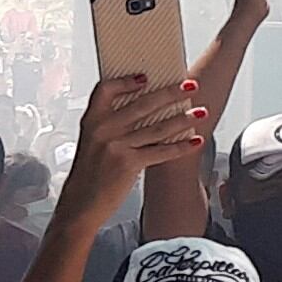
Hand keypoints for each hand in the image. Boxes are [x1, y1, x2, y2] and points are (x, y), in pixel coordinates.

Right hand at [60, 73, 209, 220]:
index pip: (106, 89)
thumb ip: (108, 126)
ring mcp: (116, 146)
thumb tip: (136, 114)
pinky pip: (161, 151)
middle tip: (190, 85)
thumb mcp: (90, 143)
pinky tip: (194, 142)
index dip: (126, 81)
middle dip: (171, 93)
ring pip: (157, 127)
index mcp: (92, 121)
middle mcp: (103, 129)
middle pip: (142, 104)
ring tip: (200, 112)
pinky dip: (180, 146)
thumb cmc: (88, 176)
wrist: (80, 205)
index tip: (145, 77)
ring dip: (183, 119)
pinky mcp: (128, 163)